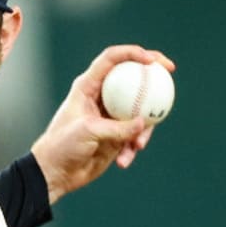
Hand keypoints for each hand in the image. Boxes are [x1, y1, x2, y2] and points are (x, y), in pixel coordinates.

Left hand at [30, 45, 174, 203]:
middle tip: (170, 72)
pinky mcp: (116, 134)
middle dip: (152, 72)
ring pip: (139, 109)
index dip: (133, 53)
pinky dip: (133, 147)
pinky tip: (124, 161)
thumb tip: (142, 123)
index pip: (112, 59)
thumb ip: (117, 127)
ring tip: (137, 146)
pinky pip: (135, 135)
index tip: (153, 61)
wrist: (55, 173)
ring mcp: (111, 115)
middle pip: (132, 76)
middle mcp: (101, 97)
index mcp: (88, 86)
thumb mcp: (88, 132)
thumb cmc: (62, 146)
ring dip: (143, 127)